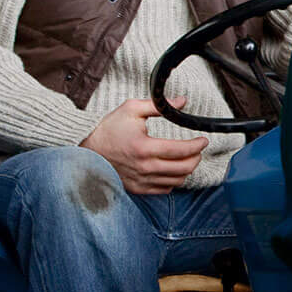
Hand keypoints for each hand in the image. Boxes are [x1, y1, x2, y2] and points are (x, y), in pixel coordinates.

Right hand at [81, 99, 205, 194]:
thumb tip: (182, 102)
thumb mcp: (131, 109)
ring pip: (177, 180)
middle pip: (184, 168)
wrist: (88, 148)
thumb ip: (158, 105)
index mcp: (143, 147)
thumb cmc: (109, 128)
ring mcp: (141, 180)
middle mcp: (144, 167)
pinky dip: (174, 180)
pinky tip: (172, 169)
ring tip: (187, 158)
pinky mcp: (138, 188)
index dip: (197, 145)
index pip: (180, 150)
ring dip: (187, 169)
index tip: (203, 141)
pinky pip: (165, 189)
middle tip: (197, 149)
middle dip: (196, 157)